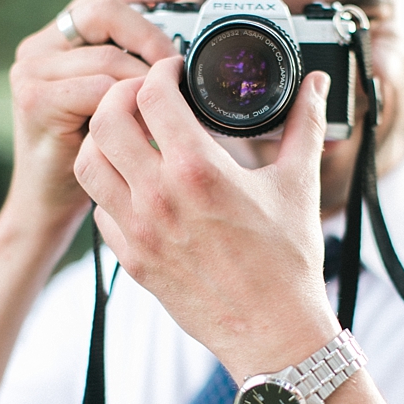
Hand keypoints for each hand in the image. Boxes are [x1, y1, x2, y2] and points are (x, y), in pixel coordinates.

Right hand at [6, 0, 186, 237]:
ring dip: (144, 83)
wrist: (52, 208)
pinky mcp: (34, 100)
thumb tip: (182, 55)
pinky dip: (128, 105)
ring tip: (164, 112)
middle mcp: (37, 50)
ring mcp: (31, 73)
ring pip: (107, 57)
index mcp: (56, 43)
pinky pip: (98, 88)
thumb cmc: (92, 159)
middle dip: (150, 36)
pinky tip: (143, 127)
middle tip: (178, 69)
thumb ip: (132, 72)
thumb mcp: (115, 106)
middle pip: (103, 11)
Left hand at [73, 58, 340, 380]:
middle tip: (142, 95)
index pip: (152, 95)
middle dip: (119, 94)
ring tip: (128, 135)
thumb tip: (316, 85)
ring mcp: (138, 231)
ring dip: (102, 140)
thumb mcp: (299, 184)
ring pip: (87, 164)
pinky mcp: (132, 260)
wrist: (272, 331)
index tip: (174, 72)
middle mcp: (158, 197)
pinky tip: (134, 185)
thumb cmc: (288, 261)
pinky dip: (108, 188)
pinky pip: (99, 210)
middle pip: (105, 120)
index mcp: (198, 170)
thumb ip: (305, 124)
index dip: (160, 72)